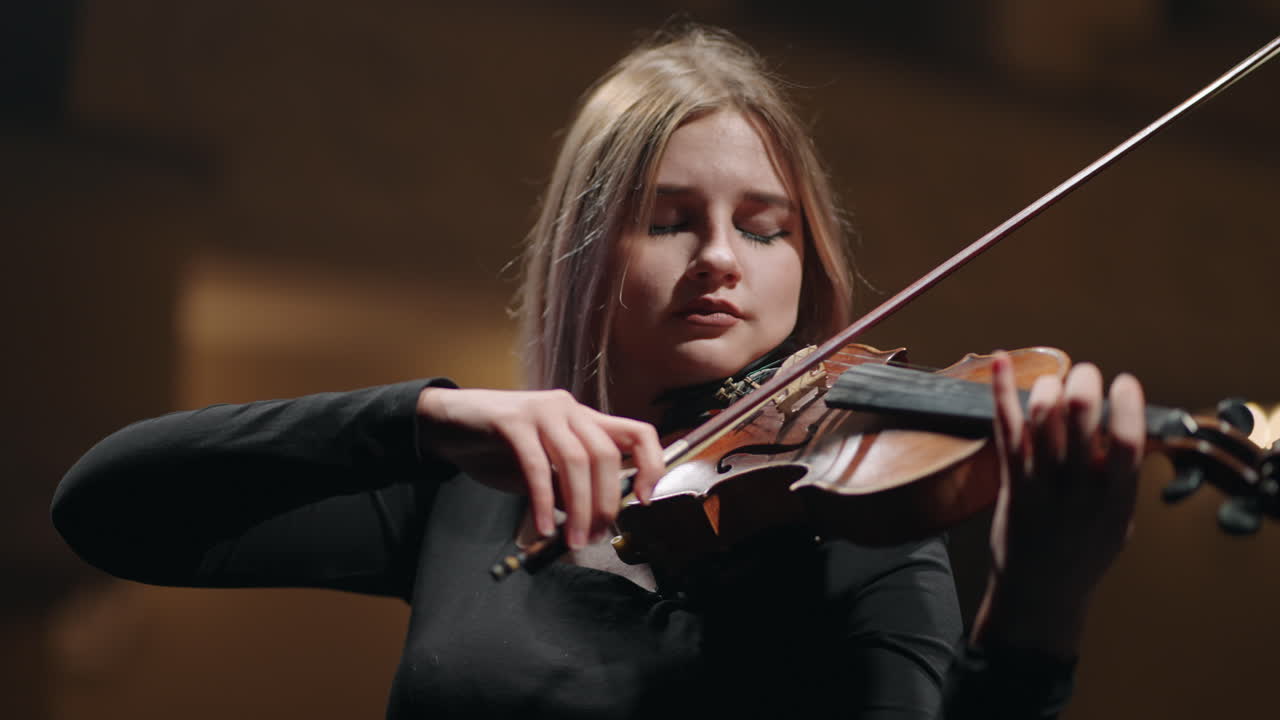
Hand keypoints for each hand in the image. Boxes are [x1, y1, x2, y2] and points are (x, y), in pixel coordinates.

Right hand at [416, 387, 663, 548]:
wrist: (449, 426)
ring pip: (577, 461)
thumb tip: (595, 521)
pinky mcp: (512, 421)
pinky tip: (544, 526)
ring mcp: (542, 411)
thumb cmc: (500, 449)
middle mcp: (569, 409)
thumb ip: (570, 487)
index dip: (651, 465)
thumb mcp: (545, 469)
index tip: (644, 500)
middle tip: (595, 536)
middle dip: (605, 502)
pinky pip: (537, 466)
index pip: (638, 433)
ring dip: (579, 507)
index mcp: (585, 419)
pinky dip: (544, 502)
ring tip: (573, 540)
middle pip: (606, 455)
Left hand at [972, 353, 1144, 657]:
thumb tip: (1130, 425)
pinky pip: (1005, 430)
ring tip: (1055, 382)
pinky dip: (1002, 391)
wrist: (1039, 594)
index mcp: (1116, 501)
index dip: (1126, 405)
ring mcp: (1040, 486)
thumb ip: (1122, 478)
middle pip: (1078, 420)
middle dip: (1084, 384)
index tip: (1124, 382)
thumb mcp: (1119, 522)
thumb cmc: (1084, 553)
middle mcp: (1077, 491)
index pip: (1125, 443)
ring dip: (1048, 388)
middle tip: (1086, 374)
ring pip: (1040, 420)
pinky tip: (1000, 362)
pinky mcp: (1010, 483)